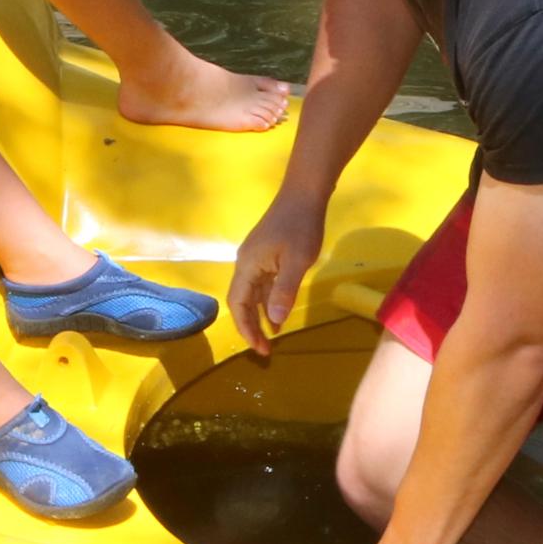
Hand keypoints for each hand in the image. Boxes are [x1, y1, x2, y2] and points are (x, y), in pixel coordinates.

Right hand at [228, 189, 326, 355]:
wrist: (304, 193)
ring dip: (260, 316)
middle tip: (265, 350)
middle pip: (242, 302)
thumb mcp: (296, 261)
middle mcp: (246, 263)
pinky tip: (279, 314)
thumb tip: (274, 321)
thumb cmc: (300, 225)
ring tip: (272, 338)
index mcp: (247, 265)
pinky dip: (268, 302)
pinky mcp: (267, 255)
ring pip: (253, 294)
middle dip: (251, 327)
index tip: (260, 348)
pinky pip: (263, 285)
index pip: (238, 304)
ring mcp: (256, 259)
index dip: (246, 328)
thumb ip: (284, 291)